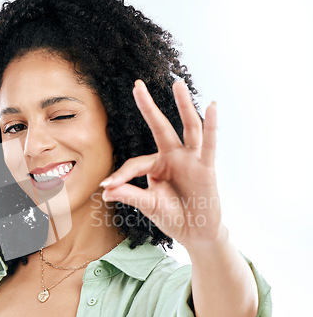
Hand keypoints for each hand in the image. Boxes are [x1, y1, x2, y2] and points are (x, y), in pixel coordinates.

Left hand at [100, 79, 222, 248]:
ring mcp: (191, 160)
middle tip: (136, 85)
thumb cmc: (172, 216)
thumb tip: (104, 190)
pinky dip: (211, 126)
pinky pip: (208, 144)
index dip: (121, 175)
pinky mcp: (206, 167)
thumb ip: (128, 195)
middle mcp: (173, 157)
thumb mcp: (147, 205)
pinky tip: (211, 106)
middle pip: (159, 127)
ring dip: (183, 106)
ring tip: (177, 84)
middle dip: (148, 107)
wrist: (196, 233)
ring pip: (188, 128)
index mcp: (156, 166)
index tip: (107, 186)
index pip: (135, 164)